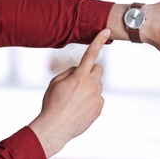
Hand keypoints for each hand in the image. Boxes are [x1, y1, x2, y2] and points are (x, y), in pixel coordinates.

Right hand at [29, 29, 109, 157]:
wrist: (55, 128)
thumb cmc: (52, 103)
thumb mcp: (55, 82)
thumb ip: (70, 72)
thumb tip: (80, 70)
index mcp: (79, 77)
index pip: (91, 54)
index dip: (98, 41)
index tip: (106, 30)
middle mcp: (91, 86)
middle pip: (98, 70)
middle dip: (90, 71)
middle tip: (79, 80)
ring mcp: (96, 98)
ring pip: (98, 85)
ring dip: (90, 87)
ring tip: (75, 98)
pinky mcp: (98, 109)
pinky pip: (99, 98)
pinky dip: (92, 99)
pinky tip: (80, 107)